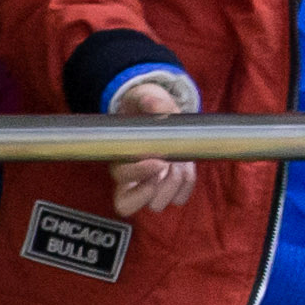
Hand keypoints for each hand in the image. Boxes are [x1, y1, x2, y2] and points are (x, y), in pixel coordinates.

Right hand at [107, 75, 198, 216]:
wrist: (159, 114)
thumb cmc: (148, 109)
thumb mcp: (150, 100)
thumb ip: (153, 101)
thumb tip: (153, 103)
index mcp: (118, 158)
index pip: (120, 181)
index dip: (139, 175)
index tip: (159, 161)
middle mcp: (128, 179)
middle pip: (128, 205)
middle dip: (154, 187)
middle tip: (168, 165)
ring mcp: (147, 185)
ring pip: (155, 204)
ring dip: (172, 185)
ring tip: (178, 162)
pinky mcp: (168, 186)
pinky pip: (179, 198)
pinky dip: (186, 185)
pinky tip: (185, 166)